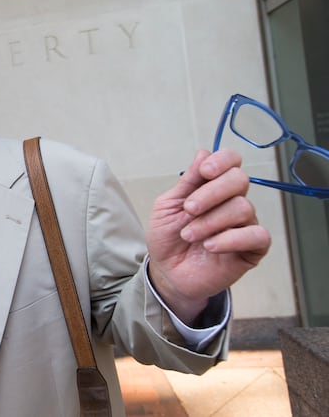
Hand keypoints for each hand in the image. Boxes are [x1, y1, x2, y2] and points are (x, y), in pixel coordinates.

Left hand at [147, 149, 270, 324]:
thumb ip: (187, 182)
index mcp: (213, 186)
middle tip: (188, 209)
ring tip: (189, 235)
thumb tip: (203, 153)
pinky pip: (256, 235)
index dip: (222, 161)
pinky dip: (231, 239)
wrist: (167, 272)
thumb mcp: (168, 206)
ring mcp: (244, 224)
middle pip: (239, 179)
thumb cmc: (167, 237)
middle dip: (211, 192)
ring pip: (243, 207)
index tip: (204, 171)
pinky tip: (210, 246)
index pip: (231, 161)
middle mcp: (232, 201)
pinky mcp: (252, 248)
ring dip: (210, 221)